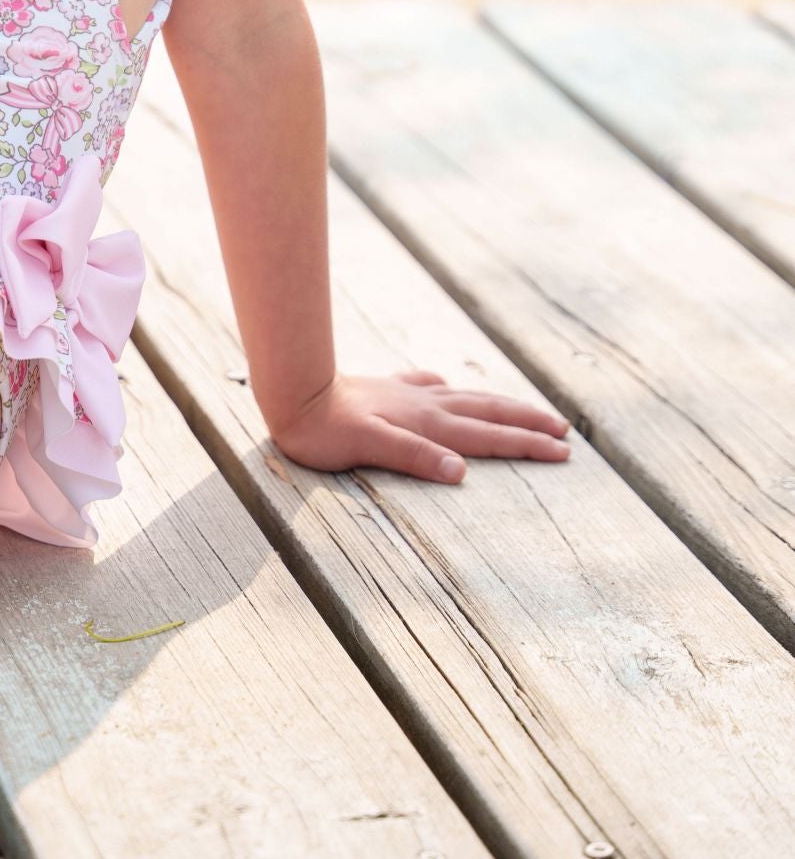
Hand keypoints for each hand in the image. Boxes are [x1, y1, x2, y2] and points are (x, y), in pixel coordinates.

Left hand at [268, 368, 571, 482]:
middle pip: (487, 413)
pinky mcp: (386, 390)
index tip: (564, 452)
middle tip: (564, 431)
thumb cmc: (325, 430)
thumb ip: (414, 457)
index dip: (527, 445)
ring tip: (523, 409)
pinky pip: (427, 387)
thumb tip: (462, 472)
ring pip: (465, 398)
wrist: (294, 391)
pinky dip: (446, 391)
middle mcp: (424, 406)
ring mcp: (407, 395)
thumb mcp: (369, 448)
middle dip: (527, 423)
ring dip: (499, 406)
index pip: (487, 437)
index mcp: (426, 424)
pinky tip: (444, 386)